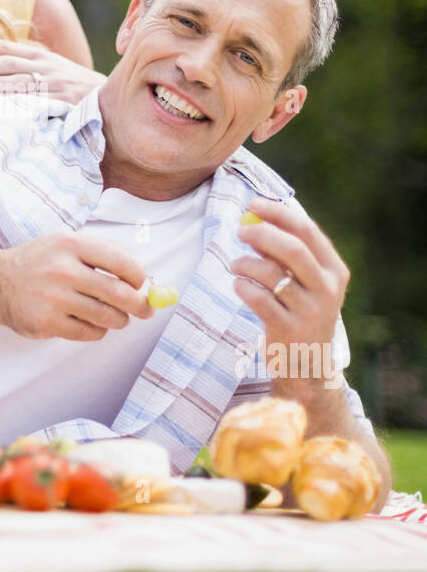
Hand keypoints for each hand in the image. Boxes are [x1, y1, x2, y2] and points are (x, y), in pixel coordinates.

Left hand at [0, 37, 105, 103]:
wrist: (108, 97)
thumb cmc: (77, 85)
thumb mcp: (56, 68)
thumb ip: (33, 65)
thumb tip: (5, 64)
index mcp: (42, 57)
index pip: (8, 48)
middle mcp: (46, 67)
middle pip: (9, 63)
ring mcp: (53, 84)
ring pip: (19, 81)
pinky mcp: (61, 101)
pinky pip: (34, 101)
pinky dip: (17, 101)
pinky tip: (0, 103)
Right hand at [0, 230, 154, 340]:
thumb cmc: (38, 263)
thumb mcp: (64, 245)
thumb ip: (100, 257)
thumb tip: (142, 280)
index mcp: (71, 245)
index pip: (120, 261)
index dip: (138, 276)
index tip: (140, 283)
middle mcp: (62, 270)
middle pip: (119, 293)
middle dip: (139, 305)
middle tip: (145, 310)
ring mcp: (53, 298)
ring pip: (106, 317)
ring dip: (118, 320)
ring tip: (115, 317)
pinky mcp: (46, 322)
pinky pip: (88, 333)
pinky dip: (97, 331)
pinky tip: (90, 323)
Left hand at [231, 197, 350, 389]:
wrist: (308, 367)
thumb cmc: (301, 313)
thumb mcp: (308, 284)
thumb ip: (289, 255)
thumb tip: (256, 219)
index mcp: (334, 271)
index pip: (308, 231)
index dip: (279, 214)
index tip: (254, 204)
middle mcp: (327, 289)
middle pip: (292, 249)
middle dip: (262, 235)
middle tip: (240, 232)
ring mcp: (310, 311)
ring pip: (272, 274)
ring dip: (246, 263)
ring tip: (235, 265)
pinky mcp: (289, 330)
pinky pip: (259, 299)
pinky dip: (243, 287)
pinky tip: (238, 286)